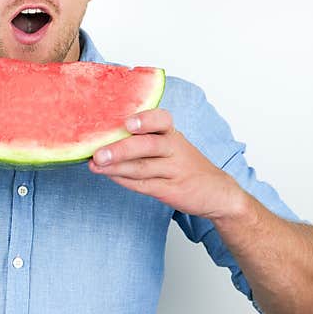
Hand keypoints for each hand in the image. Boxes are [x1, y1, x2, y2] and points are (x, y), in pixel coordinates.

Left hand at [88, 108, 242, 220]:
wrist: (217, 193)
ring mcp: (174, 171)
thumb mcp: (172, 145)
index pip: (161, 120)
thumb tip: (106, 134)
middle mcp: (175, 149)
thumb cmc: (185, 165)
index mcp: (172, 134)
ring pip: (143, 168)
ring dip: (116, 167)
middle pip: (148, 146)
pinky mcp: (172, 190)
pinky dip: (125, 181)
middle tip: (97, 153)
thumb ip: (145, 139)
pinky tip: (109, 176)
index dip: (145, 120)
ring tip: (95, 165)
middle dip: (120, 149)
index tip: (127, 123)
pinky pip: (145, 185)